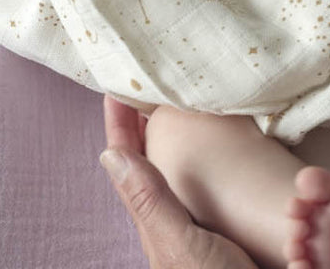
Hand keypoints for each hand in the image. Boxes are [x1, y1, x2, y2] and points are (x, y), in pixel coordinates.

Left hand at [100, 96, 258, 268]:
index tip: (115, 87)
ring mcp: (192, 219)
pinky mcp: (218, 222)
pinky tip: (211, 148)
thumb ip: (151, 201)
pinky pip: (198, 177)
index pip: (128, 159)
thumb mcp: (180, 242)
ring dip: (166, 135)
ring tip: (171, 107)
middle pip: (145, 158)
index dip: (119, 123)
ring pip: (171, 166)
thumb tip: (111, 154)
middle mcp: (169, 214)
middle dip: (141, 123)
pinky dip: (197, 152)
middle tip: (144, 87)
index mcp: (154, 216)